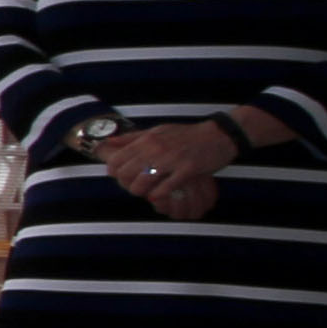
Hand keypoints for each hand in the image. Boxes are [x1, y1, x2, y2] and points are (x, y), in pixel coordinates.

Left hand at [94, 118, 235, 211]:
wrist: (219, 135)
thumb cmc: (186, 135)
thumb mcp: (157, 131)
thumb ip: (132, 138)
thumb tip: (107, 143)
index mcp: (146, 139)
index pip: (115, 161)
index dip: (115, 173)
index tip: (123, 177)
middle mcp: (155, 149)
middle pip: (125, 174)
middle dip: (127, 185)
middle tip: (136, 187)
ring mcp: (171, 160)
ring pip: (141, 183)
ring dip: (142, 192)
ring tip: (148, 192)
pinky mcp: (187, 170)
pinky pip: (164, 189)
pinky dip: (159, 195)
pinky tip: (162, 195)